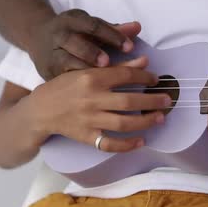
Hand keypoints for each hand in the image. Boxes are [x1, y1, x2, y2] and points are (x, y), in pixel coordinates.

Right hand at [26, 9, 140, 79]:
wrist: (38, 38)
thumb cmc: (75, 32)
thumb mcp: (90, 26)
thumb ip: (113, 29)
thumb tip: (138, 27)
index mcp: (71, 21)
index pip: (93, 26)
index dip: (112, 36)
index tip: (130, 46)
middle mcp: (58, 36)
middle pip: (75, 43)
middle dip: (91, 52)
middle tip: (107, 63)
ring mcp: (50, 55)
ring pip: (66, 64)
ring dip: (84, 72)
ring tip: (101, 82)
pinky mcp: (47, 72)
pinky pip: (62, 81)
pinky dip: (75, 86)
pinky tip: (92, 95)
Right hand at [29, 57, 171, 151]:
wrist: (40, 110)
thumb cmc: (65, 86)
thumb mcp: (87, 71)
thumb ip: (117, 67)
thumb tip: (144, 61)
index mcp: (91, 78)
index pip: (124, 75)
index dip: (144, 76)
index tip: (155, 79)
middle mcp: (91, 99)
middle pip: (128, 100)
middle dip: (151, 100)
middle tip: (167, 100)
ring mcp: (89, 120)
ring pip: (123, 122)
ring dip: (145, 121)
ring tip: (160, 118)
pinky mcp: (86, 137)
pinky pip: (109, 144)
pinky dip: (127, 144)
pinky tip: (141, 141)